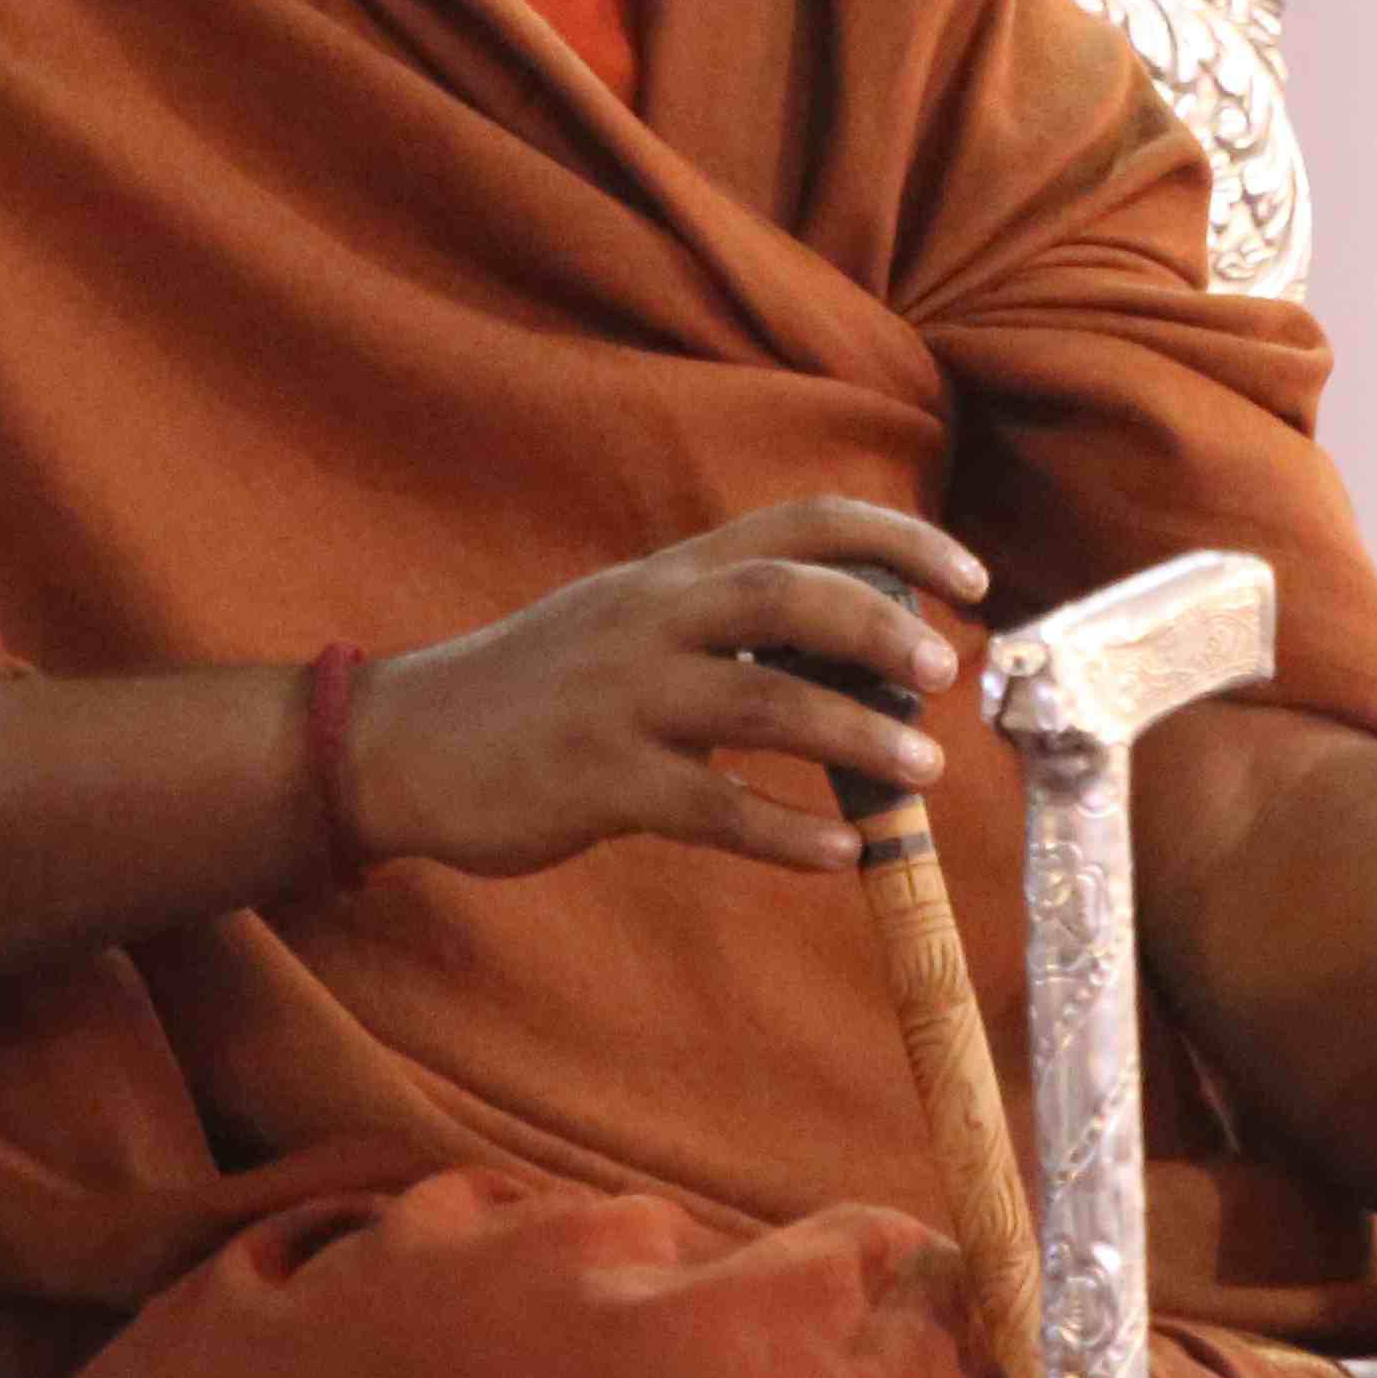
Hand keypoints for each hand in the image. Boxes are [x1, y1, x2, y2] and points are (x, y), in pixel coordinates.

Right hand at [342, 498, 986, 880]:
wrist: (405, 744)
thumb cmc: (541, 688)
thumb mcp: (629, 623)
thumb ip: (725, 622)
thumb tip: (859, 641)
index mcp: (669, 575)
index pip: (802, 523)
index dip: (897, 540)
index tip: (971, 577)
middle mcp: (650, 619)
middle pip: (788, 595)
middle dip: (882, 627)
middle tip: (947, 673)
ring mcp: (621, 699)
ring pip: (763, 702)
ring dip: (856, 737)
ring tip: (924, 772)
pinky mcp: (595, 782)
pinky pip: (712, 807)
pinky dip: (788, 833)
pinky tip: (844, 854)